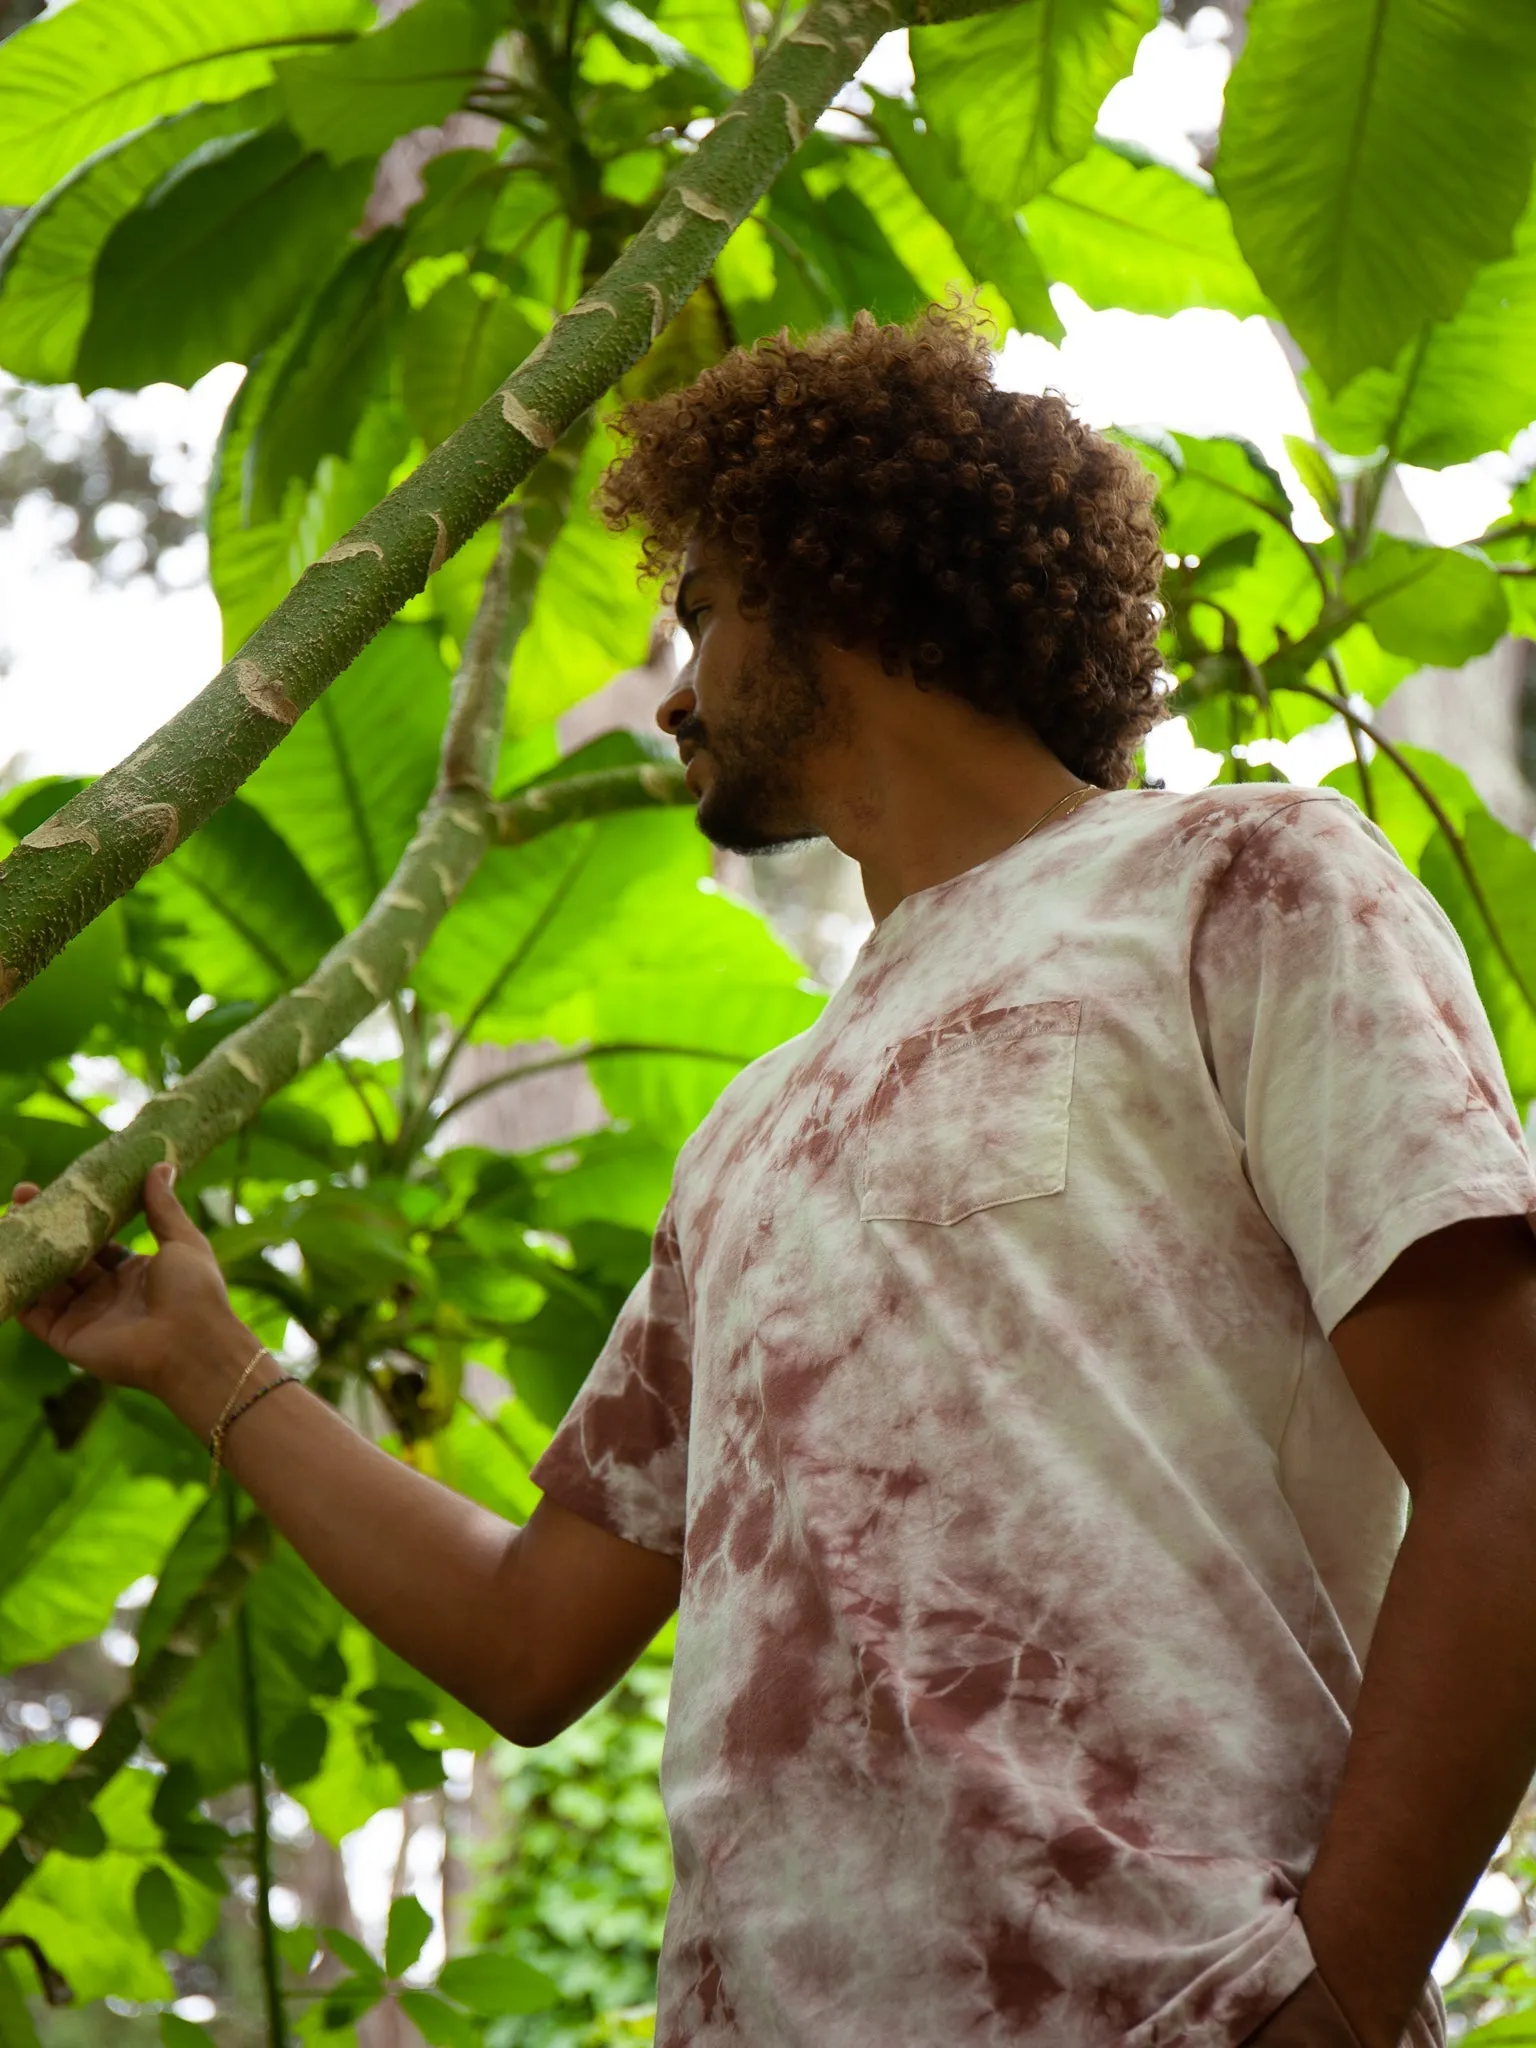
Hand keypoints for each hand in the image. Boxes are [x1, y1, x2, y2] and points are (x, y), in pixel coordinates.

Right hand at [11, 1163, 247, 1395]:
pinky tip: (4, 1257)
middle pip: (67, 1258)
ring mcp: (85, 1316)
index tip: (59, 1188)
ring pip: (45, 1280)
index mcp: (135, 1273)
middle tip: (22, 1196)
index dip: (78, 1217)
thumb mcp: (184, 1242)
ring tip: (7, 1220)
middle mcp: (107, 1295)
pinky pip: (33, 1312)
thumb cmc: (195, 1292)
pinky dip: (16, 1289)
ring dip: (26, 1252)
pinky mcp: (66, 1337)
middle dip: (46, 1229)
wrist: (191, 1345)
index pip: (98, 1241)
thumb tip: (159, 1164)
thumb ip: (164, 1207)